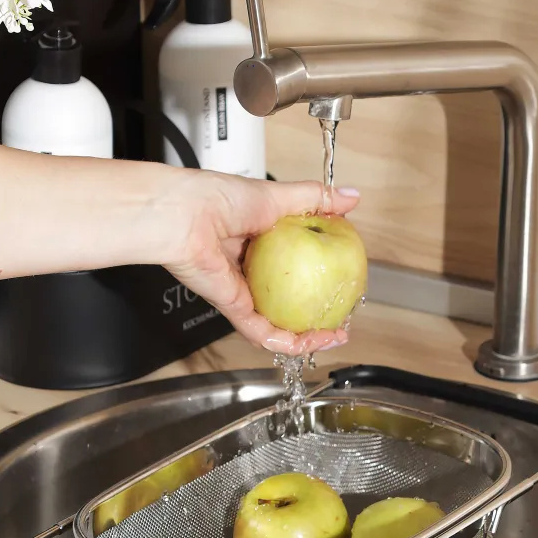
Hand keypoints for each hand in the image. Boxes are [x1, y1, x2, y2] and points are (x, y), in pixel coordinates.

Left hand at [164, 170, 360, 354]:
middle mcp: (252, 270)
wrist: (185, 217)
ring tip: (333, 337)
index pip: (298, 265)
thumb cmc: (218, 199)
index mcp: (261, 244)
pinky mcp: (234, 308)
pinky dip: (288, 341)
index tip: (344, 281)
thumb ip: (316, 199)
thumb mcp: (278, 196)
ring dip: (307, 336)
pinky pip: (263, 332)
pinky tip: (310, 340)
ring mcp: (243, 292)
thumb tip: (352, 198)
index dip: (322, 275)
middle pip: (288, 301)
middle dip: (316, 314)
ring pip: (278, 325)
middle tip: (341, 319)